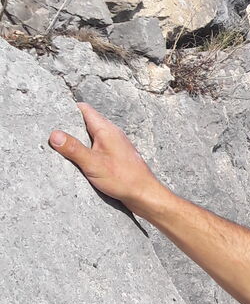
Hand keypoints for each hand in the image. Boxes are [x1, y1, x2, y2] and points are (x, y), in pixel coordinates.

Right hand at [50, 104, 165, 215]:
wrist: (145, 195)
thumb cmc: (124, 179)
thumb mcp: (93, 164)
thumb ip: (74, 149)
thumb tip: (54, 135)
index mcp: (107, 130)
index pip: (84, 109)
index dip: (67, 109)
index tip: (51, 114)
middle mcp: (112, 133)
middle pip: (86, 121)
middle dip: (69, 125)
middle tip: (51, 132)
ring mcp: (115, 145)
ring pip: (91, 135)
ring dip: (78, 139)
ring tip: (61, 146)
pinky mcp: (116, 156)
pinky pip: (97, 147)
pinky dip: (86, 150)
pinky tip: (79, 159)